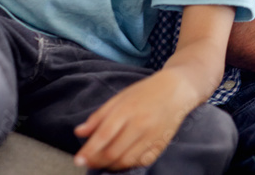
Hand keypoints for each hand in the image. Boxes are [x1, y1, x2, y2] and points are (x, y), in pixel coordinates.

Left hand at [73, 69, 197, 170]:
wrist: (177, 90)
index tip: (78, 160)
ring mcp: (152, 136)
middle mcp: (141, 124)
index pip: (104, 135)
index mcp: (128, 109)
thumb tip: (79, 132)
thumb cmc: (145, 92)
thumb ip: (99, 116)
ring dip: (110, 165)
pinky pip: (141, 162)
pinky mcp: (161, 144)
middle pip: (113, 152)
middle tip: (88, 162)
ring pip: (126, 160)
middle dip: (96, 161)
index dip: (89, 150)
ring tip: (102, 162)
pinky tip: (120, 160)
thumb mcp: (120, 97)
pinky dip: (127, 165)